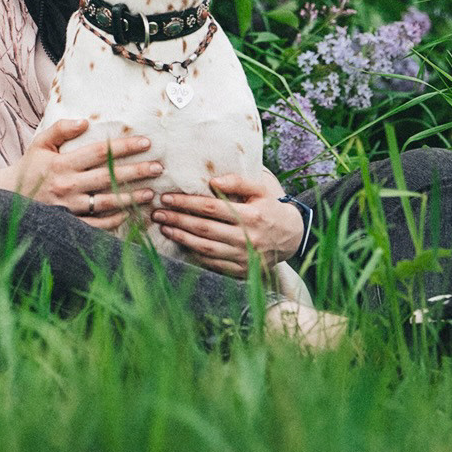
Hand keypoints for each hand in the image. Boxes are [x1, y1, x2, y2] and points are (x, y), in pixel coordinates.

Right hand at [8, 119, 160, 232]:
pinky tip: (130, 213)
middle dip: (136, 171)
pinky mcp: (71, 223)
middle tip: (158, 167)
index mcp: (62, 163)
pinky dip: (115, 220)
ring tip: (152, 193)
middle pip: (109, 176)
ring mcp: (71, 207)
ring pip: (108, 202)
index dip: (124, 146)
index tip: (146, 142)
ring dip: (132, 197)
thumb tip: (85, 121)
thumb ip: (61, 129)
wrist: (10, 197)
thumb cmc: (31, 167)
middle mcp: (68, 185)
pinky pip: (98, 224)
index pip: (99, 152)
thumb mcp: (40, 143)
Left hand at [152, 168, 303, 278]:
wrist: (294, 236)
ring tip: (164, 228)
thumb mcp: (263, 187)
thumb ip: (239, 181)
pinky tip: (181, 245)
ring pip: (205, 249)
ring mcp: (245, 258)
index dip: (186, 202)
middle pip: (204, 229)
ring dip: (181, 238)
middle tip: (157, 213)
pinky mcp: (243, 271)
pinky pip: (213, 265)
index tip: (166, 197)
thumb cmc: (273, 205)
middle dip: (177, 220)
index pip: (211, 208)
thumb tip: (212, 180)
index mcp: (252, 216)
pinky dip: (195, 256)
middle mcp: (248, 238)